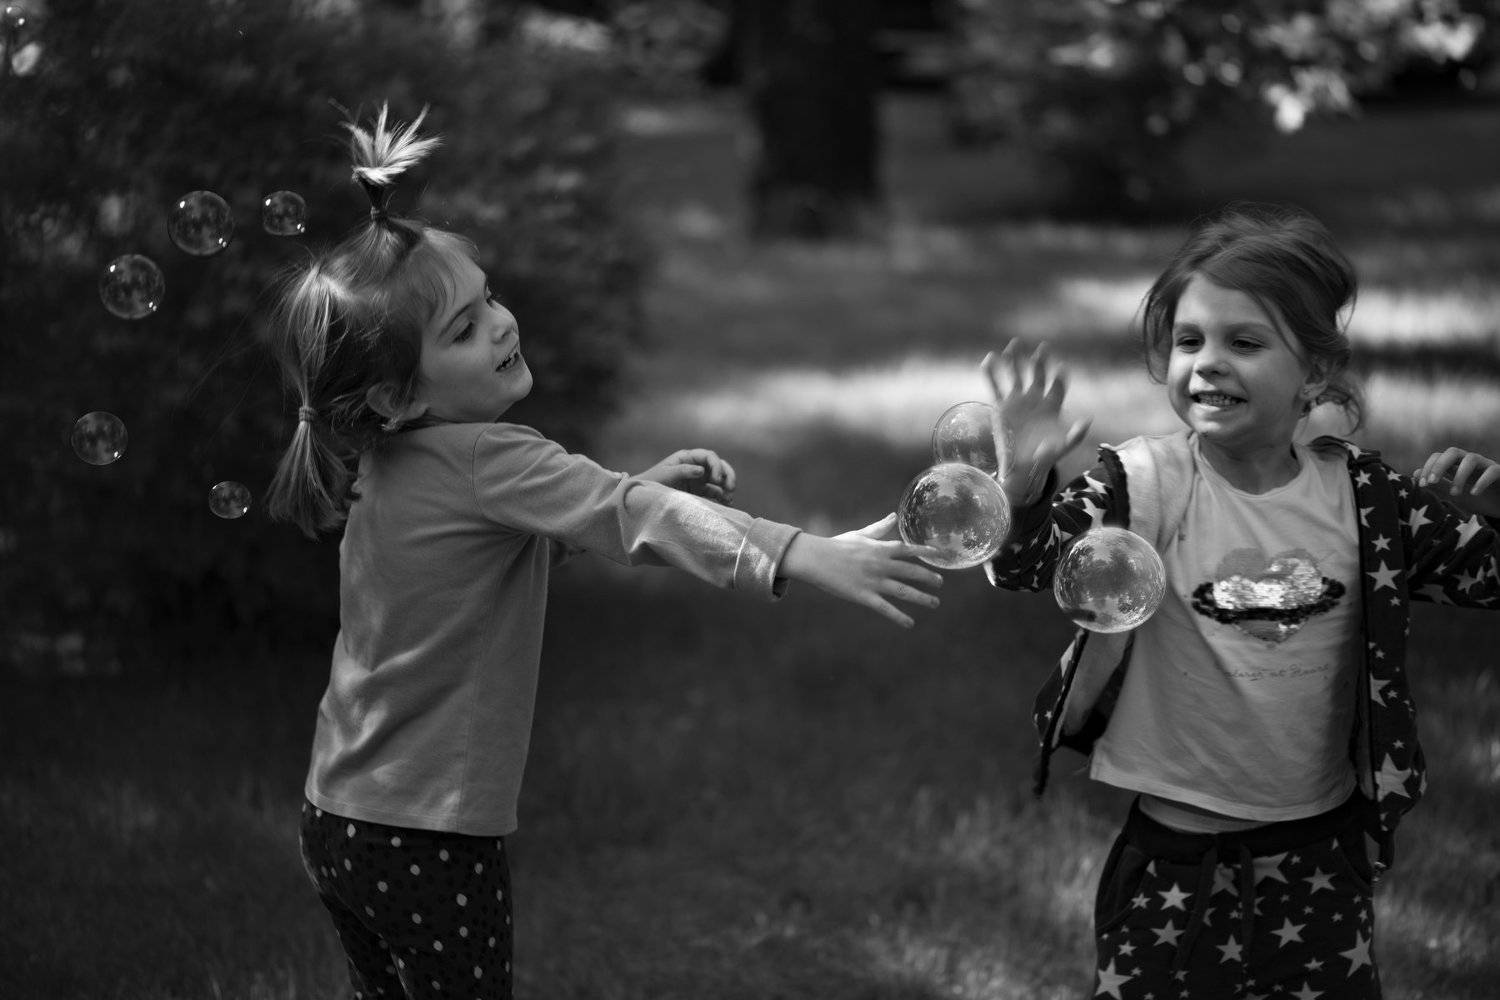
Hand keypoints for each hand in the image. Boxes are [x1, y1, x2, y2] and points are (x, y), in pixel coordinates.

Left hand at [637, 448, 735, 504]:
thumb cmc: (653, 481)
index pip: (709, 456)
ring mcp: (699, 480)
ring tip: (729, 498)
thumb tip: (702, 470)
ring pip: (719, 479)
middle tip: (730, 487)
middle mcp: (696, 466)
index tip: (717, 479)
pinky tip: (726, 504)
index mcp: (688, 458)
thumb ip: (683, 471)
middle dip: (727, 474)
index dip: (716, 466)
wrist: (644, 497)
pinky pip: (714, 492)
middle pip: (718, 466)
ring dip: (727, 486)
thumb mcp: (666, 474)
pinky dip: (722, 497)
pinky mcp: (699, 492)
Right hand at [779, 514, 943, 627]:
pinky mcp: (863, 596)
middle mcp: (881, 565)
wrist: (816, 559)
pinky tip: (910, 624)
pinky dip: (899, 617)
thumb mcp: (860, 534)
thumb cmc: (836, 545)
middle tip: (940, 583)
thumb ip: (879, 528)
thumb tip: (894, 516)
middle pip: (911, 572)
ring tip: (935, 603)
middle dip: (929, 578)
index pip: (908, 550)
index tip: (939, 555)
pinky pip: (885, 608)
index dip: (925, 552)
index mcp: (880, 549)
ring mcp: (873, 581)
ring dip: (922, 598)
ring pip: (903, 591)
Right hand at [982, 340, 1091, 506]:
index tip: (1060, 369)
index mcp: (1052, 405)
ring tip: (1013, 345)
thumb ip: (1076, 435)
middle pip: (1038, 375)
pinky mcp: (1002, 406)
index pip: (1057, 386)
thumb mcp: (1064, 447)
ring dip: (1015, 360)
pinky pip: (996, 387)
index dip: (1059, 378)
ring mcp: (1018, 400)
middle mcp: (1035, 398)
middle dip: (1040, 362)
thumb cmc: (1046, 455)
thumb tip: (1087, 420)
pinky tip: (988, 360)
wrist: (1023, 465)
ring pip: (1016, 376)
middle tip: (1042, 350)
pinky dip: (992, 374)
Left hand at [1415, 447, 1499, 517]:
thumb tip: (1414, 473)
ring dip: (1459, 476)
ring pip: (1471, 459)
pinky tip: (1474, 493)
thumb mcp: (1454, 494)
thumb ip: (1436, 484)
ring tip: (1454, 494)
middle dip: (1439, 466)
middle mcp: (1470, 462)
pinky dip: (1481, 481)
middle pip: (1452, 452)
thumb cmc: (1477, 499)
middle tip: (1431, 482)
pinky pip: (1492, 471)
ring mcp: (1486, 465)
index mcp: (1456, 465)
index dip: (1427, 467)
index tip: (1421, 484)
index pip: (1438, 457)